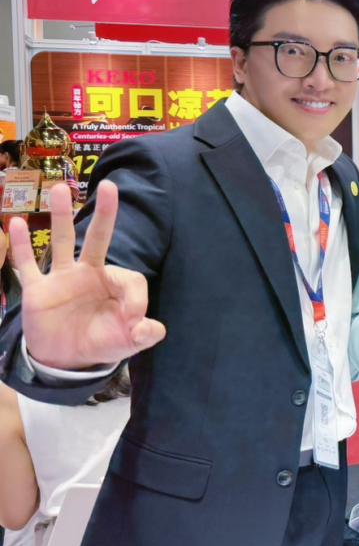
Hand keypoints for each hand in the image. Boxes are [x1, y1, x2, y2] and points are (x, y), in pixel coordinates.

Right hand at [9, 181, 164, 370]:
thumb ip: (145, 334)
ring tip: (59, 189)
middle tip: (110, 186)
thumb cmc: (99, 342)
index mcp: (113, 282)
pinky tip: (15, 223)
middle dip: (105, 214)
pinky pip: (27, 264)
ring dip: (61, 216)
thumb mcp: (127, 342)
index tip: (134, 321)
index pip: (131, 278)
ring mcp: (61, 278)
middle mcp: (88, 273)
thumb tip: (155, 328)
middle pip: (98, 238)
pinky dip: (20, 245)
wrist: (64, 360)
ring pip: (62, 241)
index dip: (137, 299)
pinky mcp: (37, 289)